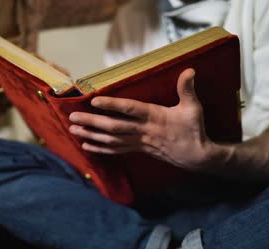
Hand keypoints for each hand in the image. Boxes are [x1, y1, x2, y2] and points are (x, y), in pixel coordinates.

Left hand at [69, 69, 220, 171]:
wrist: (196, 157)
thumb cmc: (193, 130)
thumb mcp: (193, 108)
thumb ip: (187, 89)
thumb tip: (190, 70)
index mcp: (154, 117)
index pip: (130, 109)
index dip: (112, 105)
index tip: (94, 101)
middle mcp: (143, 130)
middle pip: (113, 127)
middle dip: (92, 122)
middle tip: (72, 118)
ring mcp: (139, 142)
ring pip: (111, 139)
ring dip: (91, 135)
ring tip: (73, 130)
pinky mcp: (138, 149)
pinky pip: (116, 150)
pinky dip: (100, 148)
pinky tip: (87, 144)